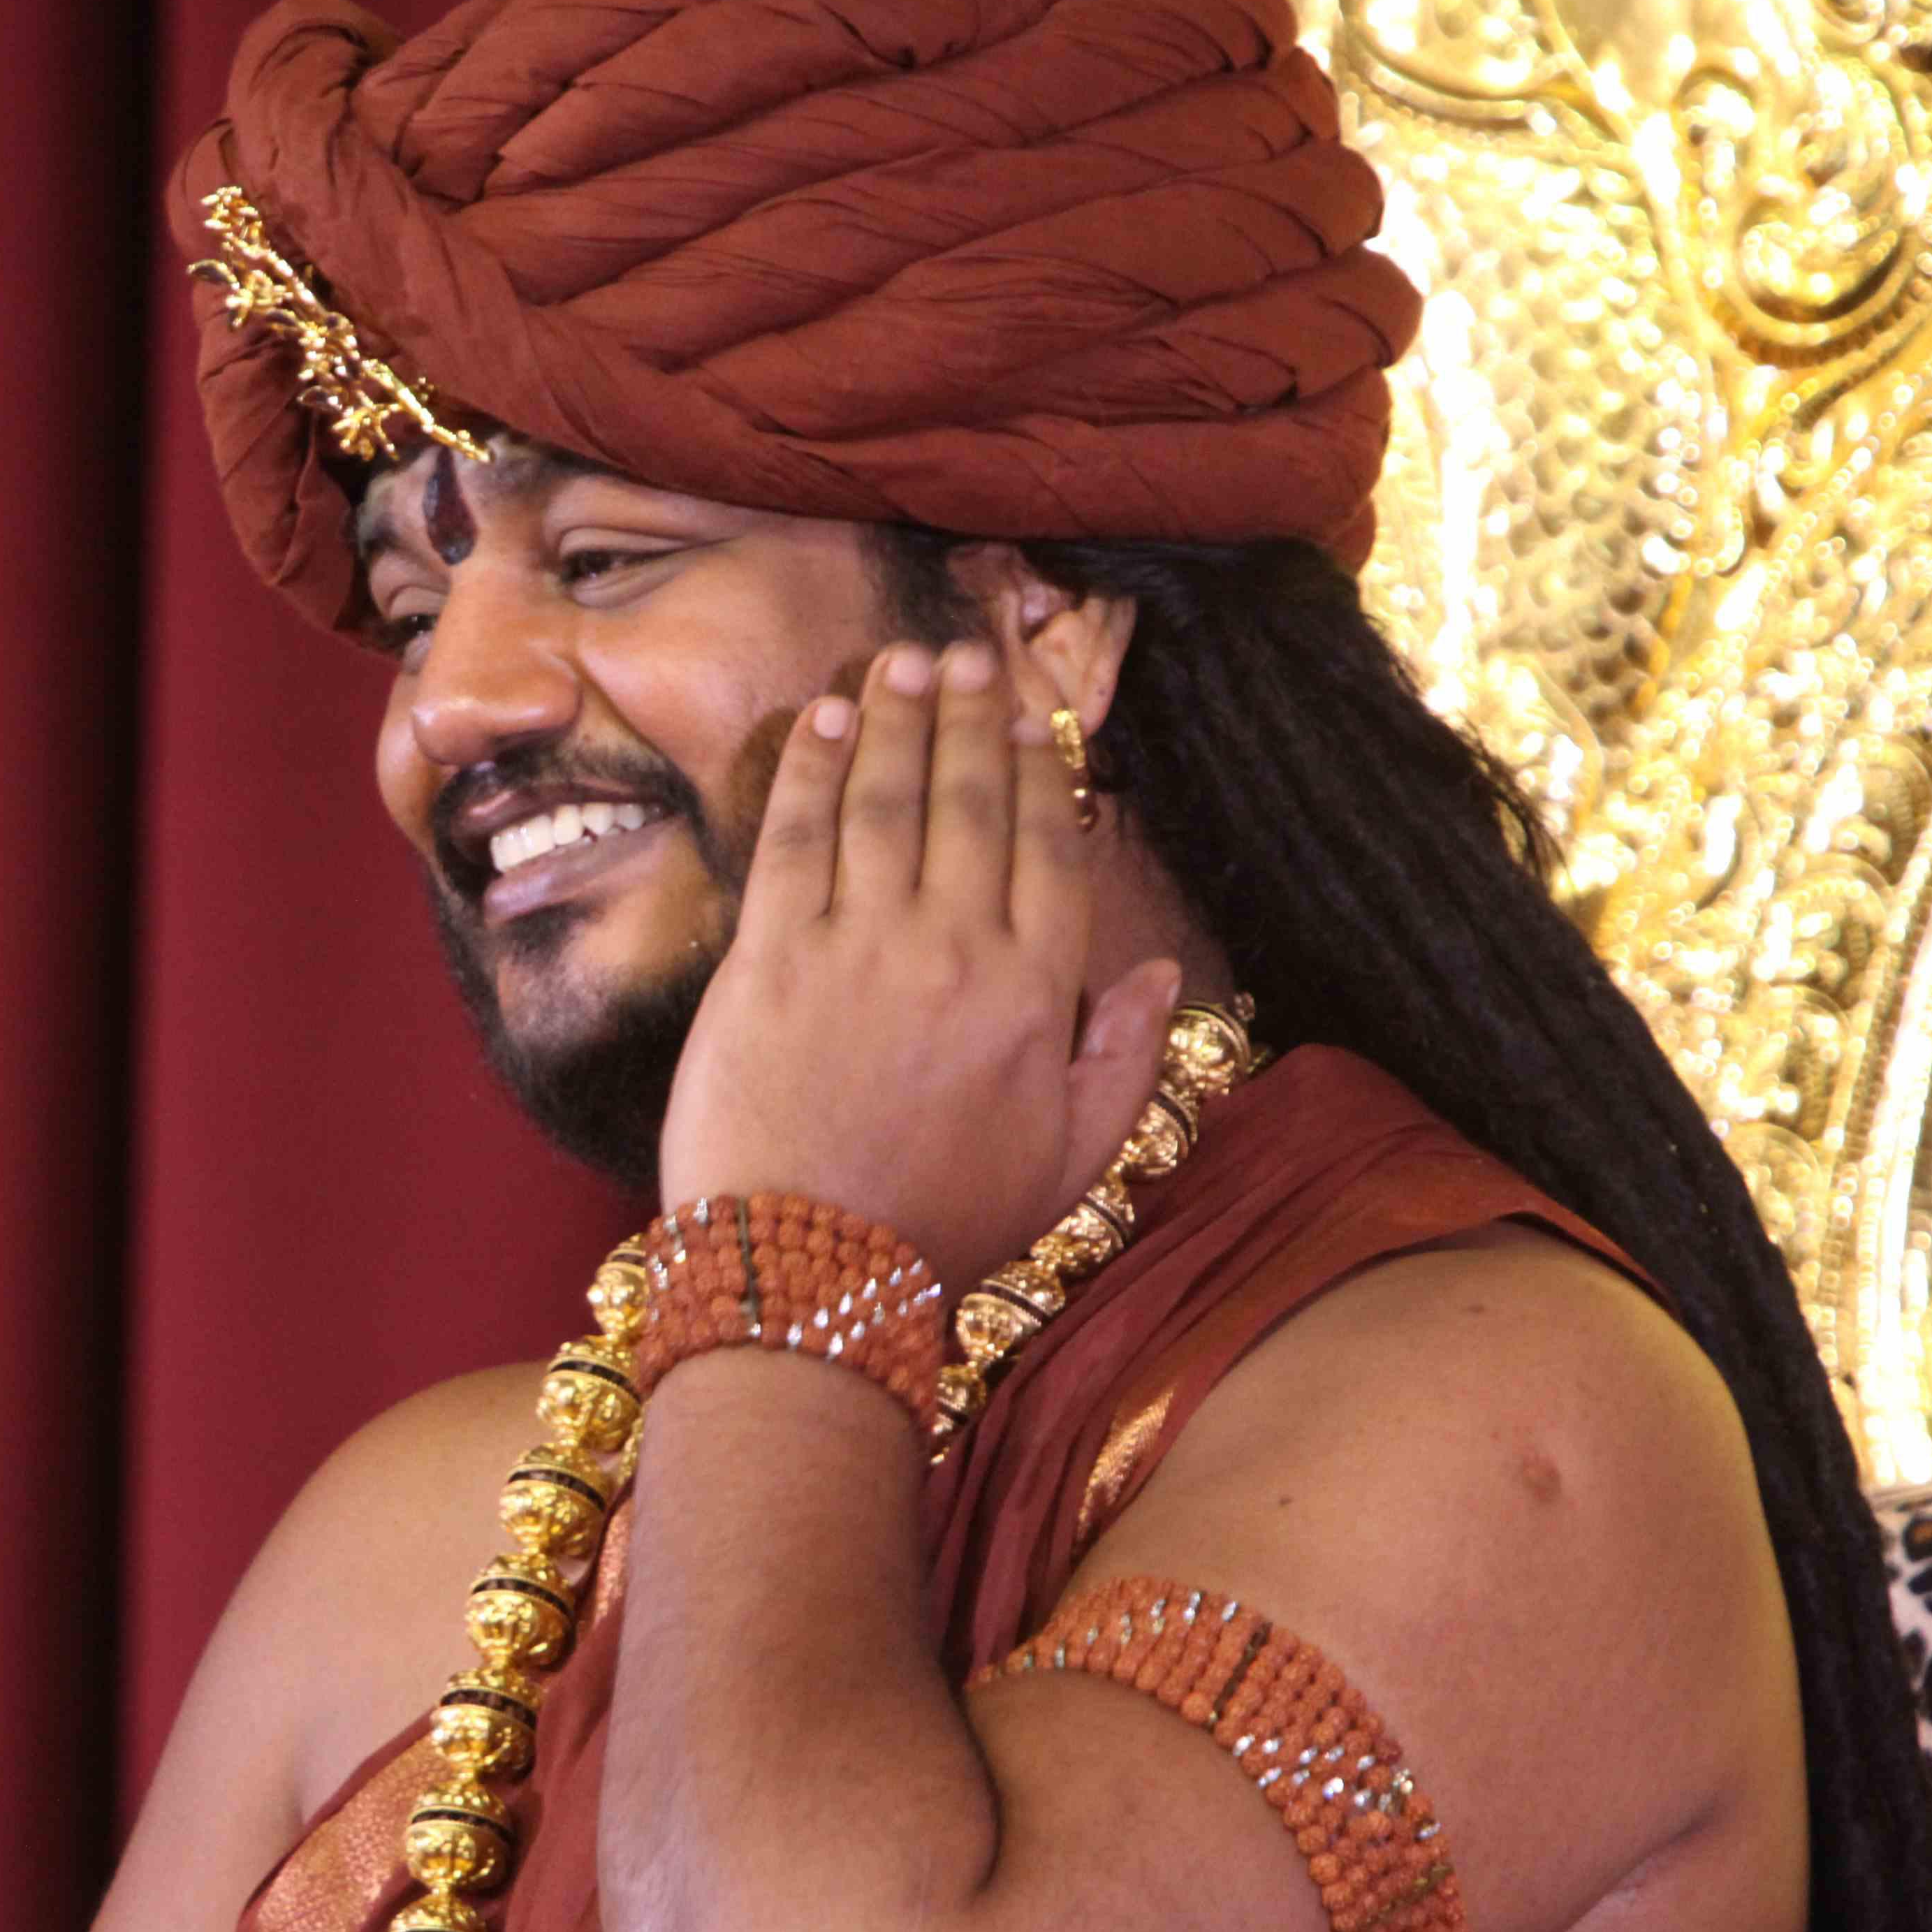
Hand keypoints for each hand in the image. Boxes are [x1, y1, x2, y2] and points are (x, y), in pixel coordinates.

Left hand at [656, 634, 1180, 1292]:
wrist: (812, 1276)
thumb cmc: (942, 1225)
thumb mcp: (1071, 1161)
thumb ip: (1125, 1061)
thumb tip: (1163, 974)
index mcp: (1032, 994)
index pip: (1047, 848)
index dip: (1042, 770)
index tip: (1034, 716)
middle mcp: (952, 950)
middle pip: (968, 804)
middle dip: (969, 717)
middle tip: (965, 655)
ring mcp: (856, 947)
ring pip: (883, 803)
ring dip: (894, 721)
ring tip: (901, 662)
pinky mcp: (768, 958)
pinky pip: (795, 840)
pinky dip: (810, 772)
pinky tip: (820, 721)